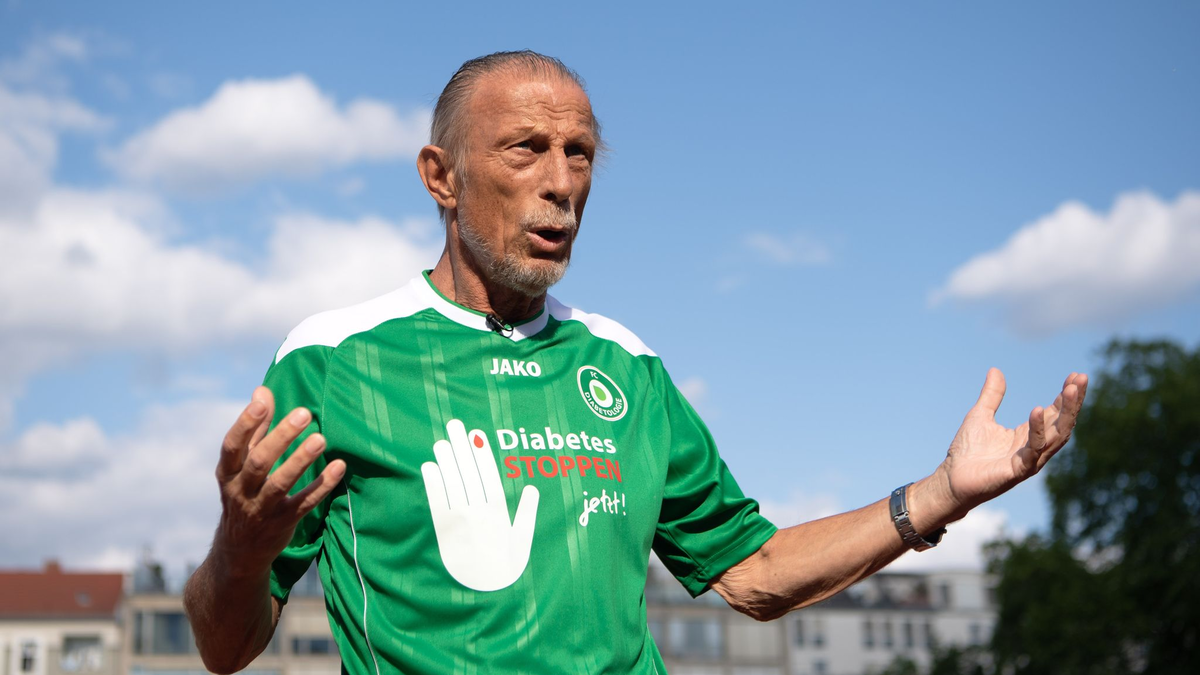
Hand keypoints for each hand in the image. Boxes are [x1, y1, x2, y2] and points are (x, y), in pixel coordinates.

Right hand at [212, 386, 345, 576]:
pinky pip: (304, 503)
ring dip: (301, 460)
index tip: (264, 402)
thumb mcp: (241, 465)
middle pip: (259, 462)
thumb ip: (255, 429)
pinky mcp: (284, 523)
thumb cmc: (244, 493)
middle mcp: (241, 491)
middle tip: (304, 413)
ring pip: (280, 484)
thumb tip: (262, 391)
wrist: (240, 551)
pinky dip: (322, 486)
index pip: (232, 445)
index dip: (246, 423)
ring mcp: (261, 509)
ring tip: (321, 438)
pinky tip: (339, 467)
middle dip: (281, 437)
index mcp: (228, 473)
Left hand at [421, 419, 539, 591]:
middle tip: (454, 425)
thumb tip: (532, 489)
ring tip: (441, 441)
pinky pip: (437, 502)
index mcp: (499, 513)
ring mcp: (460, 522)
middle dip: (461, 447)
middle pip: (469, 473)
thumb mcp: (522, 542)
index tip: (476, 433)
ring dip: (446, 460)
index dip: (482, 452)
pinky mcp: (443, 532)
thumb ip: (527, 514)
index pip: (489, 475)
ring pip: (453, 483)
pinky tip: (429, 466)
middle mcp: (480, 513)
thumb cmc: (506, 570)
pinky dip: (433, 483)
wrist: (484, 597)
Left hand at [935, 368, 1087, 516]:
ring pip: (1056, 436)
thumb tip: (995, 370)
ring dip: (1066, 413)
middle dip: (1073, 402)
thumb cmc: (967, 452)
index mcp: (1029, 435)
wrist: (951, 478)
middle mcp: (1035, 448)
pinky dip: (1038, 430)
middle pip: (1063, 423)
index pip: (1055, 413)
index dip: (1066, 395)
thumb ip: (991, 395)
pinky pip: (1034, 449)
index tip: (1076, 375)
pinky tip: (1038, 410)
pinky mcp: (1019, 470)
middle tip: (1082, 378)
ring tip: (1071, 390)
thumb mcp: (980, 415)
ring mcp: (1030, 460)